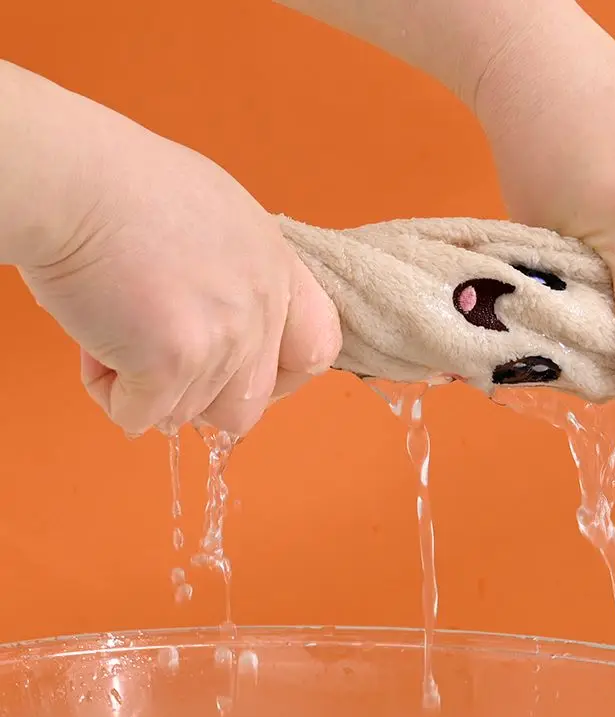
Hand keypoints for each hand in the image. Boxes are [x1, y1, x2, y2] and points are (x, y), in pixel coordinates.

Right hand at [15, 91, 340, 436]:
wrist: (72, 176)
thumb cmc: (122, 186)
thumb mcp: (216, 218)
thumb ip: (237, 279)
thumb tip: (220, 330)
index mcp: (276, 269)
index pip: (317, 351)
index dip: (282, 376)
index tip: (243, 371)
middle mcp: (260, 307)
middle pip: (250, 406)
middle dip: (203, 397)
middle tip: (164, 360)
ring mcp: (223, 338)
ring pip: (191, 414)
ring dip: (149, 389)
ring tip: (116, 329)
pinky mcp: (173, 361)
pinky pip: (141, 418)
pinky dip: (112, 393)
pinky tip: (95, 344)